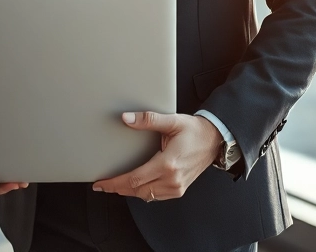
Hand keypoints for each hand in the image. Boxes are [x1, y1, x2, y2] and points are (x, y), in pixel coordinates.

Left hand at [92, 112, 222, 200]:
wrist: (215, 139)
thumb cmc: (196, 131)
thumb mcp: (172, 121)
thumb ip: (148, 120)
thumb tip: (127, 119)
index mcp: (168, 164)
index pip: (133, 180)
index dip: (114, 183)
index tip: (101, 184)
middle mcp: (173, 179)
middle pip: (137, 191)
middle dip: (117, 189)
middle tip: (103, 185)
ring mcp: (177, 187)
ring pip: (146, 196)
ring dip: (129, 192)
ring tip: (116, 185)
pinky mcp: (180, 189)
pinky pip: (156, 196)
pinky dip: (143, 193)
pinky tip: (136, 186)